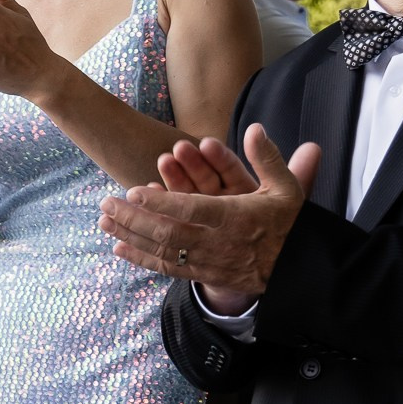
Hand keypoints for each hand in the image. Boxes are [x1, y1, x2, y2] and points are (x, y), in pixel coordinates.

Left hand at [98, 126, 322, 313]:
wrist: (298, 272)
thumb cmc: (290, 225)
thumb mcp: (287, 189)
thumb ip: (269, 158)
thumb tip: (255, 128)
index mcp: (237, 218)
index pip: (193, 210)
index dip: (162, 202)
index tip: (134, 190)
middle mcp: (218, 242)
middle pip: (168, 233)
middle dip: (134, 218)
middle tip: (106, 204)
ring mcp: (208, 262)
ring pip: (163, 251)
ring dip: (131, 236)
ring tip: (104, 221)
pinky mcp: (203, 275)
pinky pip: (167, 268)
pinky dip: (141, 258)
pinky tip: (119, 246)